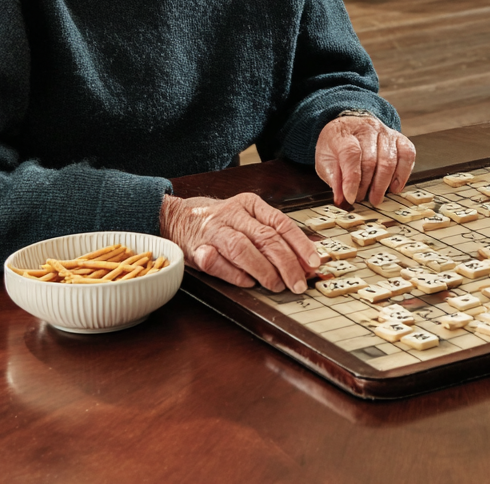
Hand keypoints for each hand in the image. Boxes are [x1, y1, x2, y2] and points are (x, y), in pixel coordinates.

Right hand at [159, 192, 320, 291]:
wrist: (176, 217)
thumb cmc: (221, 221)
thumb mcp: (248, 217)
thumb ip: (274, 233)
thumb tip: (307, 256)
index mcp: (250, 204)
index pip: (282, 223)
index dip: (300, 245)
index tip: (313, 263)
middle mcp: (233, 214)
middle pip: (266, 238)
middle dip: (286, 264)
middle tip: (298, 283)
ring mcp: (213, 231)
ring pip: (243, 249)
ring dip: (263, 271)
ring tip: (276, 285)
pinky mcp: (196, 249)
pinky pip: (217, 263)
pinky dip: (234, 275)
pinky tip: (248, 283)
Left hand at [314, 115, 415, 205]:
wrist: (350, 128)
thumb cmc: (337, 146)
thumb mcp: (325, 161)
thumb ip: (333, 179)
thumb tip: (341, 199)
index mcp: (344, 134)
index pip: (351, 154)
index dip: (352, 179)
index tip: (350, 197)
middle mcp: (367, 129)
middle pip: (371, 161)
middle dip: (366, 186)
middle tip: (361, 199)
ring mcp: (385, 132)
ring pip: (389, 161)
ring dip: (382, 185)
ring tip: (374, 197)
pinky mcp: (399, 138)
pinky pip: (407, 155)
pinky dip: (403, 175)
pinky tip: (394, 187)